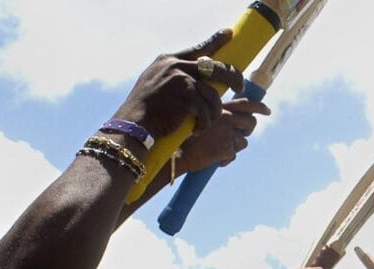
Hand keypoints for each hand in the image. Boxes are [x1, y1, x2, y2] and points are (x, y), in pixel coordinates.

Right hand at [112, 29, 244, 139]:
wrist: (134, 124)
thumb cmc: (146, 109)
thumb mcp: (156, 82)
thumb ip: (174, 75)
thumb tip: (201, 77)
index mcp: (168, 60)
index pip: (198, 49)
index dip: (216, 41)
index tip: (229, 34)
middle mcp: (176, 65)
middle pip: (217, 68)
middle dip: (233, 78)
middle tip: (240, 87)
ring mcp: (182, 79)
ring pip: (214, 94)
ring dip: (214, 112)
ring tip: (206, 121)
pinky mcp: (188, 96)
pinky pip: (208, 110)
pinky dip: (205, 123)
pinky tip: (197, 129)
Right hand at [177, 99, 270, 172]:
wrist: (176, 152)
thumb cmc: (184, 135)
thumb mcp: (200, 117)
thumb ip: (217, 115)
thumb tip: (237, 119)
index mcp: (219, 107)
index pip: (246, 104)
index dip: (260, 107)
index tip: (267, 111)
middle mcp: (225, 118)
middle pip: (251, 122)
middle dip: (248, 129)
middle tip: (241, 133)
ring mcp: (228, 133)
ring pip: (244, 141)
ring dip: (235, 145)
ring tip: (219, 146)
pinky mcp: (227, 148)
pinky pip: (234, 154)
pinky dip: (227, 158)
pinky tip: (215, 157)